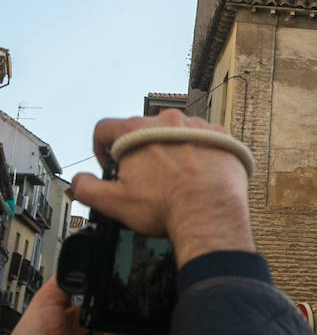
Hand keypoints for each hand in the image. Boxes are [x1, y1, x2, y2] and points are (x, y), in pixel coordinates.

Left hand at [3, 277, 167, 334]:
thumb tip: (83, 253)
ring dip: (167, 318)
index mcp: (97, 319)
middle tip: (176, 276)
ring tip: (182, 297)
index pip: (124, 297)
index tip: (153, 262)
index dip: (138, 282)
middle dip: (159, 297)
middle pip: (143, 313)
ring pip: (153, 333)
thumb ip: (66, 280)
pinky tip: (174, 332)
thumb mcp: (45, 306)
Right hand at [72, 110, 254, 269]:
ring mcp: (196, 125)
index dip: (100, 148)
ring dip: (168, 150)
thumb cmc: (166, 206)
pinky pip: (201, 138)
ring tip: (173, 178)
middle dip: (137, 152)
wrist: (211, 213)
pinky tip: (195, 174)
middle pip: (141, 131)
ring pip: (172, 133)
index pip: (105, 128)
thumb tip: (79, 181)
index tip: (109, 164)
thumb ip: (86, 188)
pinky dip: (195, 152)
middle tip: (143, 178)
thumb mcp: (113, 203)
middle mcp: (167, 121)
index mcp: (137, 131)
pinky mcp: (220, 135)